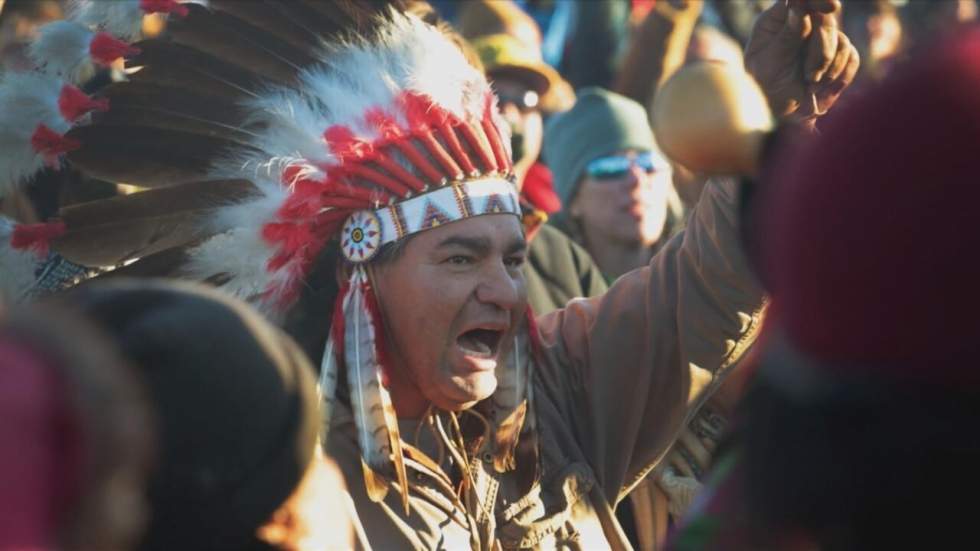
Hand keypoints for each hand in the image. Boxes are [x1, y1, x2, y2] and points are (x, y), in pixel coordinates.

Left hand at [745, 0, 858, 121]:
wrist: (781, 118)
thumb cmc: (766, 89)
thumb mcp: (770, 63)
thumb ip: (787, 35)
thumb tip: (798, 2)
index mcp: (777, 21)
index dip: (818, 0)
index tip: (832, 8)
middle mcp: (800, 25)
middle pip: (826, 20)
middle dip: (821, 50)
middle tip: (810, 75)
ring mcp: (820, 40)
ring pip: (841, 40)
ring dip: (828, 67)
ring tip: (810, 84)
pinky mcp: (838, 56)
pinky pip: (852, 56)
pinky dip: (840, 74)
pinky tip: (822, 87)